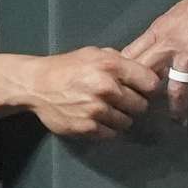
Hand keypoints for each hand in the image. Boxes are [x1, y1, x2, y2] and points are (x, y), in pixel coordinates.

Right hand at [19, 46, 160, 138]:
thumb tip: (146, 71)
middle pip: (141, 105)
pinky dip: (107, 128)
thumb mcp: (95, 53)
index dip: (149, 87)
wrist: (37, 85)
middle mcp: (106, 88)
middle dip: (134, 103)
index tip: (143, 89)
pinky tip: (97, 118)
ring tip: (107, 109)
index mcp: (111, 66)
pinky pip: (111, 134)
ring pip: (127, 122)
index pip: (151, 83)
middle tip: (122, 100)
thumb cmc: (67, 67)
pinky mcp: (87, 128)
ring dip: (120, 117)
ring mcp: (97, 110)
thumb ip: (120, 61)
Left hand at [122, 0, 187, 121]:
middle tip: (145, 111)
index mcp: (159, 30)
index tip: (122, 90)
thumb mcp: (178, 15)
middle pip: (145, 73)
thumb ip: (166, 34)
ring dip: (176, 108)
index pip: (131, 54)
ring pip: (175, 87)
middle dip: (142, 95)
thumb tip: (156, 52)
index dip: (123, 74)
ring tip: (178, 120)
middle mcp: (170, 41)